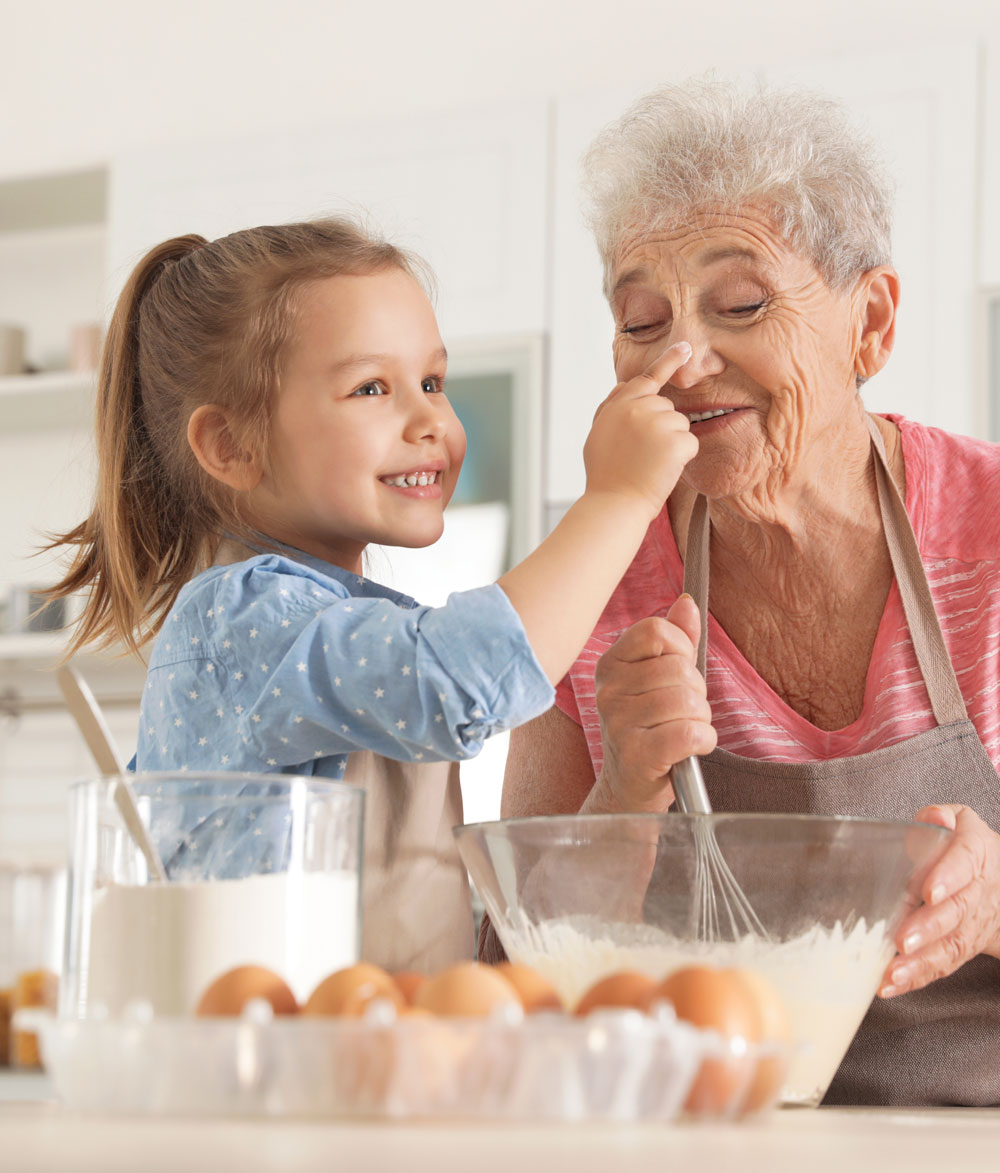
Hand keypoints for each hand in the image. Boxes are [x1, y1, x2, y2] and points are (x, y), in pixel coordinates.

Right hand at [583, 342, 698, 519]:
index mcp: (618, 405)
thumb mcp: (598, 435)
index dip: (668, 362)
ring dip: (672, 443)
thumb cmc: (605, 475)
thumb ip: (611, 407)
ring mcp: (657, 423)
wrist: (614, 503)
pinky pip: (690, 443)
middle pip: (666, 407)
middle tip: (642, 454)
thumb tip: (623, 384)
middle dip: (661, 427)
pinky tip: (663, 469)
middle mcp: (637, 408)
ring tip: (650, 463)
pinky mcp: (676, 442)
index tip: (685, 347)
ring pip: (680, 424)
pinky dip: (682, 458)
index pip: (645, 379)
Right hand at [584, 595, 716, 813]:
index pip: (656, 631)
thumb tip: (686, 603)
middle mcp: (608, 690)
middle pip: (680, 669)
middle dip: (697, 692)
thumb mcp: (657, 680)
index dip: (681, 649)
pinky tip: (691, 748)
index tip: (678, 673)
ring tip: (684, 731)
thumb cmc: (648, 729)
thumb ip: (674, 640)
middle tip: (682, 713)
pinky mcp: (636, 754)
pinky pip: (690, 733)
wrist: (629, 788)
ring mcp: (618, 722)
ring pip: (689, 702)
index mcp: (611, 664)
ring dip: (702, 720)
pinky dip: (704, 741)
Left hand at [879, 803, 999, 997]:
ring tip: (890, 974)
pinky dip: (916, 978)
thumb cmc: (962, 844)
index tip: (929, 891)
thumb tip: (933, 817)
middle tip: (902, 941)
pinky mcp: (962, 947)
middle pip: (957, 912)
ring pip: (951, 946)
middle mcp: (978, 892)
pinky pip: (942, 964)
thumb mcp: (958, 821)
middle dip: (929, 928)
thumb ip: (941, 818)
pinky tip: (889, 985)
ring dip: (920, 963)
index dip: (948, 877)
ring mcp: (973, 924)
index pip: (965, 862)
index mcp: (976, 853)